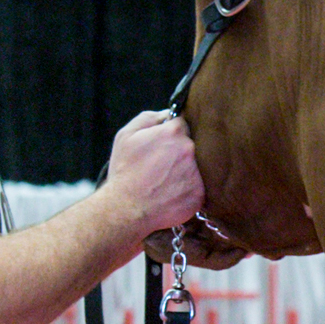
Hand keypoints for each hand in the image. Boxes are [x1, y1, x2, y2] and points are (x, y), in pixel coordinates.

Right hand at [104, 110, 205, 233]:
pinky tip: (170, 194)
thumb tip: (167, 114)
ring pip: (197, 167)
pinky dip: (187, 191)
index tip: (162, 146)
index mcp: (174, 132)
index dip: (170, 135)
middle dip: (179, 153)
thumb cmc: (124, 171)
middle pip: (191, 146)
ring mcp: (197, 173)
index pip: (182, 125)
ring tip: (165, 182)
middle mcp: (190, 150)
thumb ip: (149, 118)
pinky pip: (198, 188)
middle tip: (162, 166)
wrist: (126, 209)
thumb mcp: (126, 135)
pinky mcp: (200, 195)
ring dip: (185, 172)